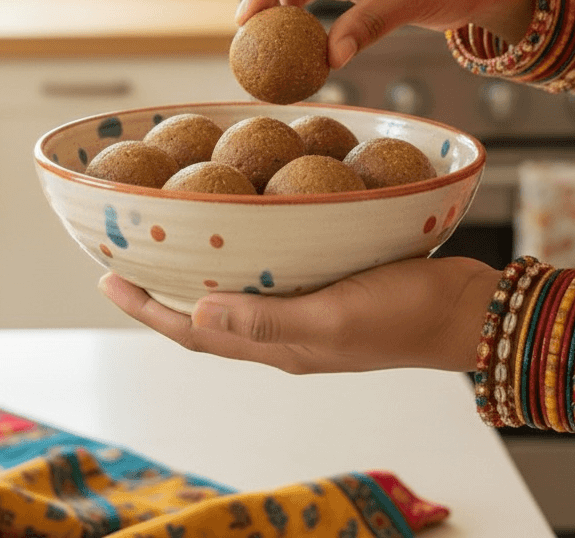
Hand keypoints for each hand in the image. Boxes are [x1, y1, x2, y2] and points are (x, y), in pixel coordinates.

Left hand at [98, 256, 499, 374]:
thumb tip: (195, 312)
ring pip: (235, 294)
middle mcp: (285, 333)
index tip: (108, 280)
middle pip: (207, 315)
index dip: (149, 310)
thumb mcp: (336, 317)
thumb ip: (269, 320)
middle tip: (126, 254)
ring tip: (170, 240)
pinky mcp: (328, 288)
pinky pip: (270, 275)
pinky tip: (242, 228)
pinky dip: (243, 256)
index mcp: (280, 347)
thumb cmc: (406, 312)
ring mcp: (306, 312)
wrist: (466, 308)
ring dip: (198, 273)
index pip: (197, 332)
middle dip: (162, 291)